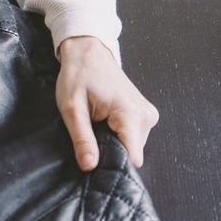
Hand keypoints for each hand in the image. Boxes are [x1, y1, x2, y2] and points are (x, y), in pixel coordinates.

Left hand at [56, 36, 158, 170]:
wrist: (88, 53)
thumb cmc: (79, 76)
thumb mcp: (72, 109)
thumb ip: (82, 139)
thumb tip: (89, 166)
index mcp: (130, 114)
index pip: (132, 157)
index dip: (113, 165)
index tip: (96, 165)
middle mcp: (146, 116)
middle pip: (132, 153)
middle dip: (110, 152)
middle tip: (90, 138)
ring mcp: (148, 115)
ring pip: (132, 147)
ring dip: (113, 143)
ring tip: (96, 127)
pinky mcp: (144, 115)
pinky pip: (132, 137)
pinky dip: (117, 136)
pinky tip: (104, 125)